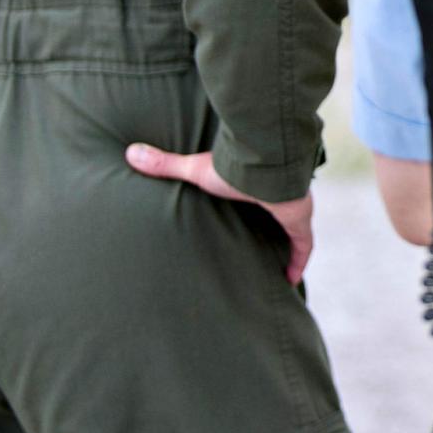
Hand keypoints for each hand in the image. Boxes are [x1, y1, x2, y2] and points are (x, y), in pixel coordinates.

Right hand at [126, 144, 313, 283]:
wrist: (263, 167)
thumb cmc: (231, 168)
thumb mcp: (194, 170)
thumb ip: (166, 165)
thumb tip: (129, 152)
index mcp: (254, 183)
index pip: (257, 195)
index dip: (256, 204)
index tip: (251, 212)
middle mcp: (277, 195)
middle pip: (279, 213)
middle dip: (276, 226)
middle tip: (266, 244)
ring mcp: (292, 208)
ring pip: (294, 230)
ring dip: (289, 247)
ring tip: (279, 267)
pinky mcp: (300, 222)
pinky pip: (304, 246)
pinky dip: (298, 262)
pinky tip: (290, 280)